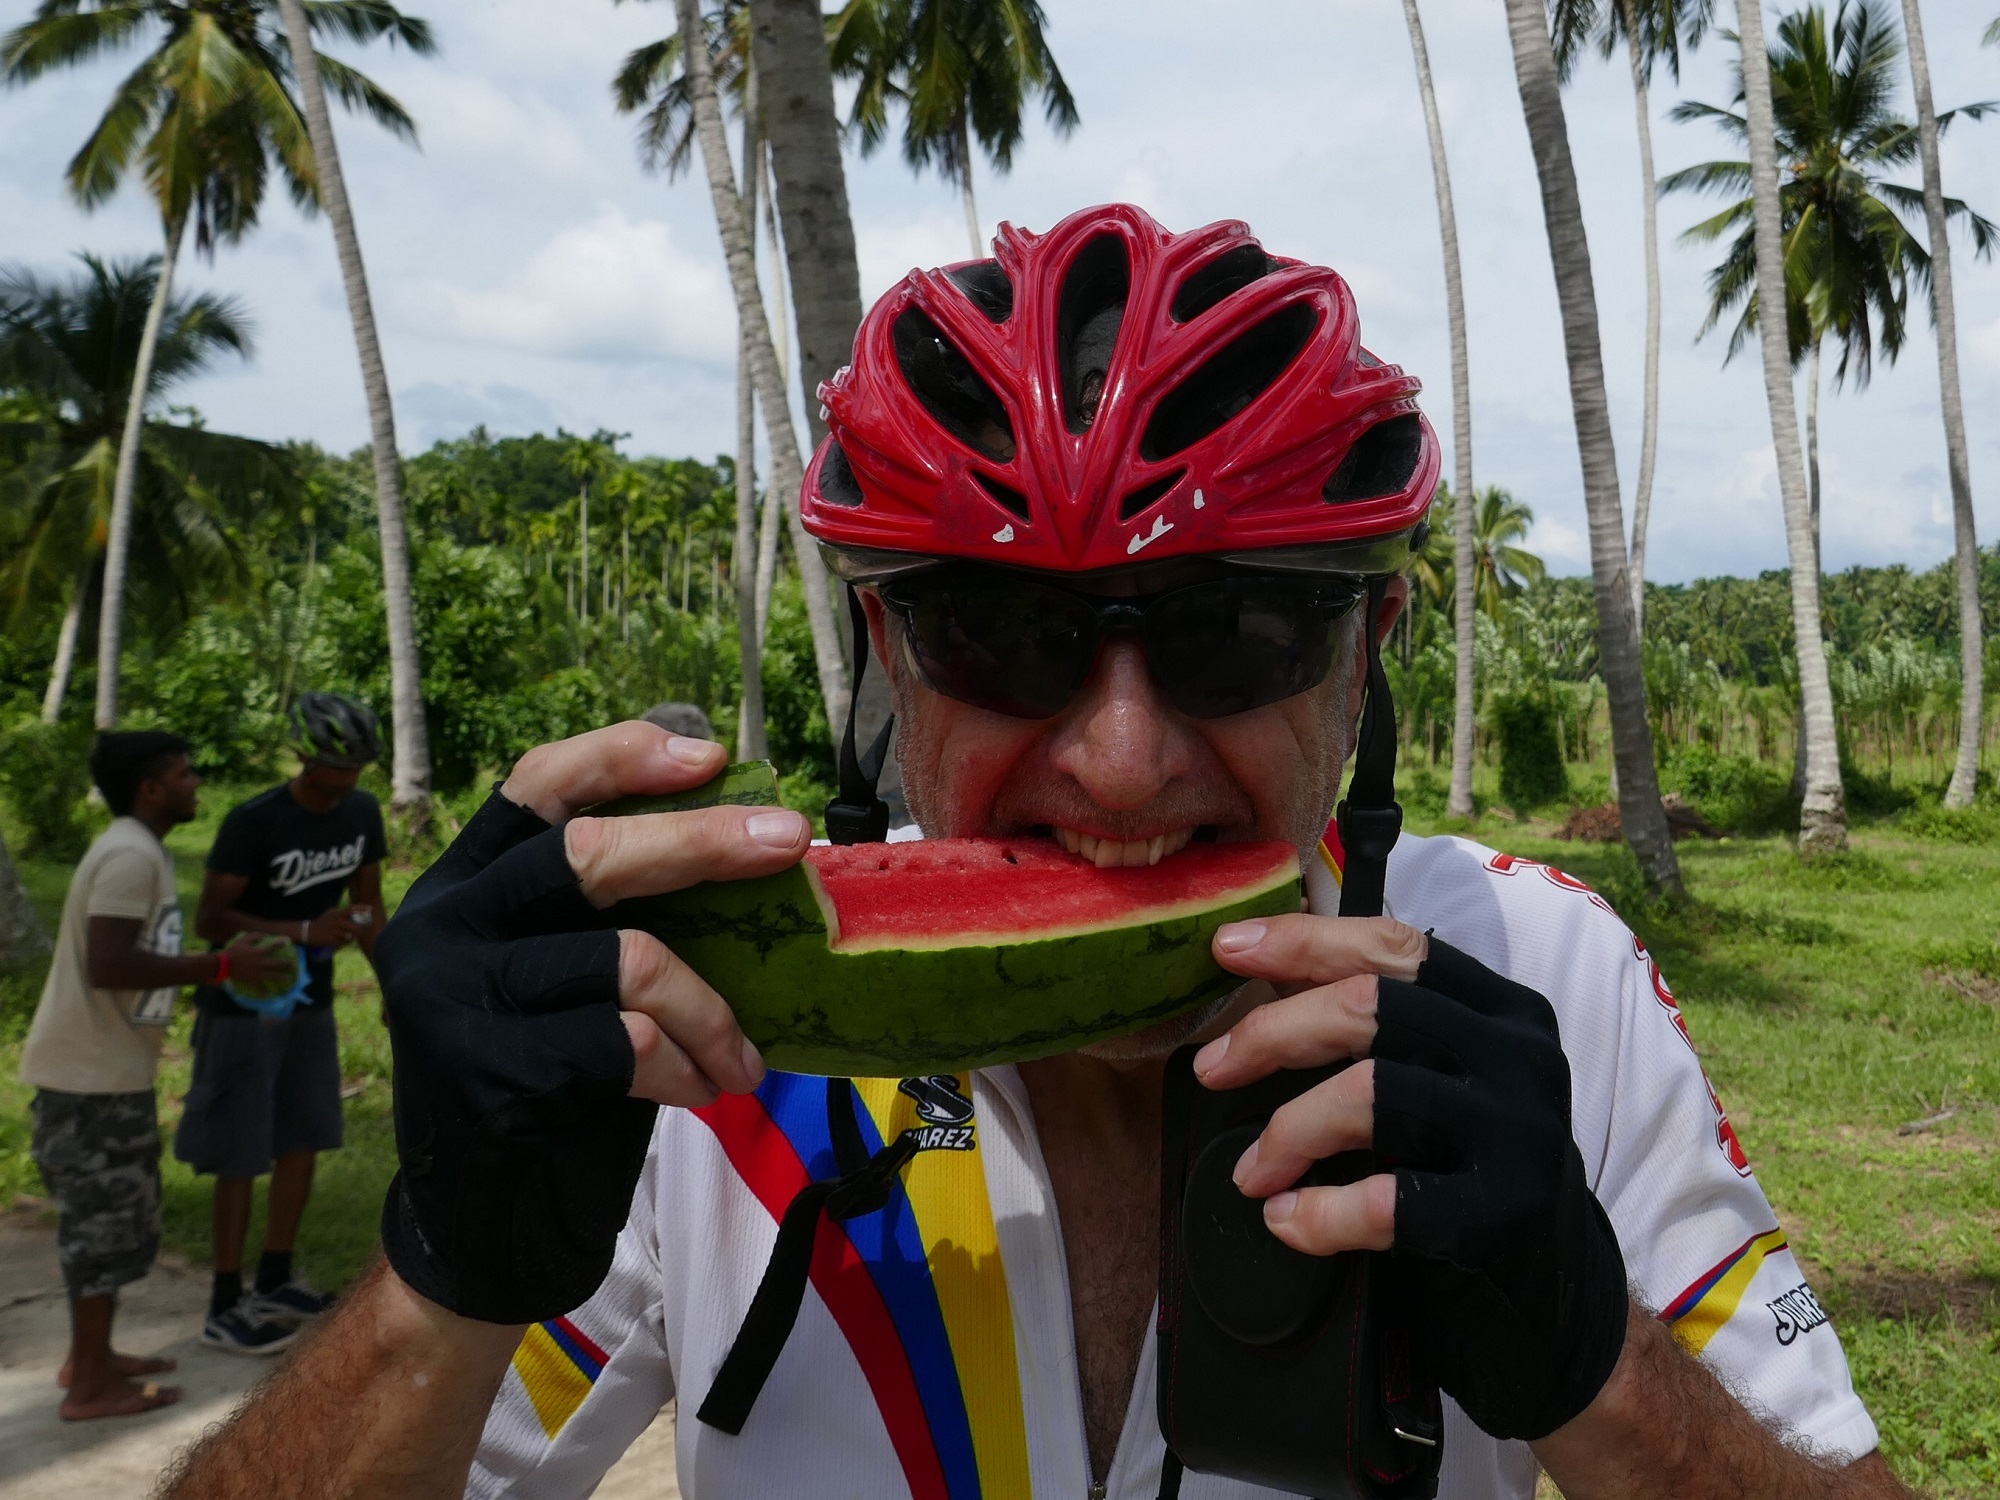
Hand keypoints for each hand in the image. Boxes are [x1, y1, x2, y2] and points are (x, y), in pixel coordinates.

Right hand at [224, 931, 294, 989]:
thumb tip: (264, 935)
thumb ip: (255, 936)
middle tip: (293, 965)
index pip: (274, 946)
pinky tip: (267, 995)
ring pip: (273, 977)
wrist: (224, 964)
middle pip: (278, 964)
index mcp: (260, 952)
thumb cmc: (233, 951)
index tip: (287, 942)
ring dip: (282, 979)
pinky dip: (263, 992)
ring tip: (289, 981)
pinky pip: (259, 987)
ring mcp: (258, 973)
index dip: (281, 944)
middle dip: (287, 964)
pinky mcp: (252, 980)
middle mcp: (262, 963)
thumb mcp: (244, 939)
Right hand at [304, 908, 363, 947]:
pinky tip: (344, 941)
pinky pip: (343, 943)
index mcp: (336, 914)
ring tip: (352, 937)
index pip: (352, 909)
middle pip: (355, 926)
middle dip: (361, 930)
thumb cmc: (322, 922)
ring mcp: (334, 931)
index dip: (362, 908)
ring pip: (350, 936)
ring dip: (353, 937)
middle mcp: (336, 921)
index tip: (370, 908)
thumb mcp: (331, 913)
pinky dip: (346, 943)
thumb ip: (342, 912)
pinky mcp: (331, 940)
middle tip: (363, 930)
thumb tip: (355, 910)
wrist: (308, 931)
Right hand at [374, 723, 809, 1324]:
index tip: (715, 754)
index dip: (623, 757)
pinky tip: (701, 1094)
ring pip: (629, 961)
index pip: (537, 787)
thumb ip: (621, 915)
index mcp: (467, 886)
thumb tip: (752, 843)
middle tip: (791, 843)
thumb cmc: (557, 1085)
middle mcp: (444, 928)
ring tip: (744, 1058)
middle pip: (588, 855)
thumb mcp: (578, 978)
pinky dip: (686, 1068)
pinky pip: (626, 1046)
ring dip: (714, 1013)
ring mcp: (453, 1001)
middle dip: (703, 842)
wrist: (489, 1226)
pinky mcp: (484, 1074)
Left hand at [1194, 914, 1628, 1440]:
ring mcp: (1520, 1134)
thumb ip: (1381, 1032)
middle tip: (1211, 1069)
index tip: (1227, 948)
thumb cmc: (1475, 1184)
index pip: (1394, 948)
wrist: (1557, 1309)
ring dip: (1286, 1132)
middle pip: (1368, 1006)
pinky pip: (1386, 1200)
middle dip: (1271, 1032)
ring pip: (1369, 1092)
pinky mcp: (1507, 1216)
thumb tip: (1267, 979)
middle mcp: (1519, 1058)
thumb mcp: (1444, 1087)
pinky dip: (1320, 1212)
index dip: (1304, 941)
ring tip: (1249, 1174)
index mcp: (1502, 1013)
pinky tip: (1288, 1222)